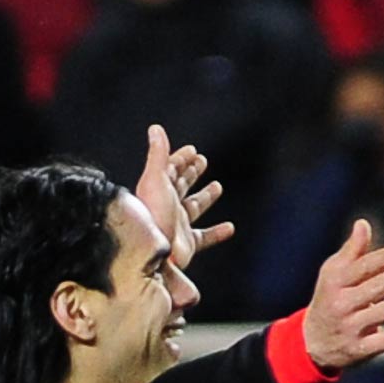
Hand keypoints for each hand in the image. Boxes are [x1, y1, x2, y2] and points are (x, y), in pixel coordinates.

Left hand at [134, 123, 233, 270]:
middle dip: (191, 172)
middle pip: (181, 185)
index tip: (192, 150)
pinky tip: (230, 228)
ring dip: (206, 196)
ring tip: (217, 186)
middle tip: (202, 160)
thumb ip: (157, 154)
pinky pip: (204, 237)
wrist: (154, 255)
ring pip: (194, 207)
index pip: (170, 169)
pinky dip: (217, 233)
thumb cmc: (153, 218)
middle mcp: (168, 206)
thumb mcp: (155, 180)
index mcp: (158, 190)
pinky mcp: (186, 245)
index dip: (180, 158)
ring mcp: (177, 225)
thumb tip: (156, 128)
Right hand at [303, 219, 383, 371]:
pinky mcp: (360, 350)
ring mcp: (349, 329)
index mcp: (334, 283)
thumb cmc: (330, 299)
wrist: (313, 343)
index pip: (362, 268)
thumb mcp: (333, 274)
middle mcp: (340, 305)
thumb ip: (352, 251)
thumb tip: (363, 223)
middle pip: (376, 289)